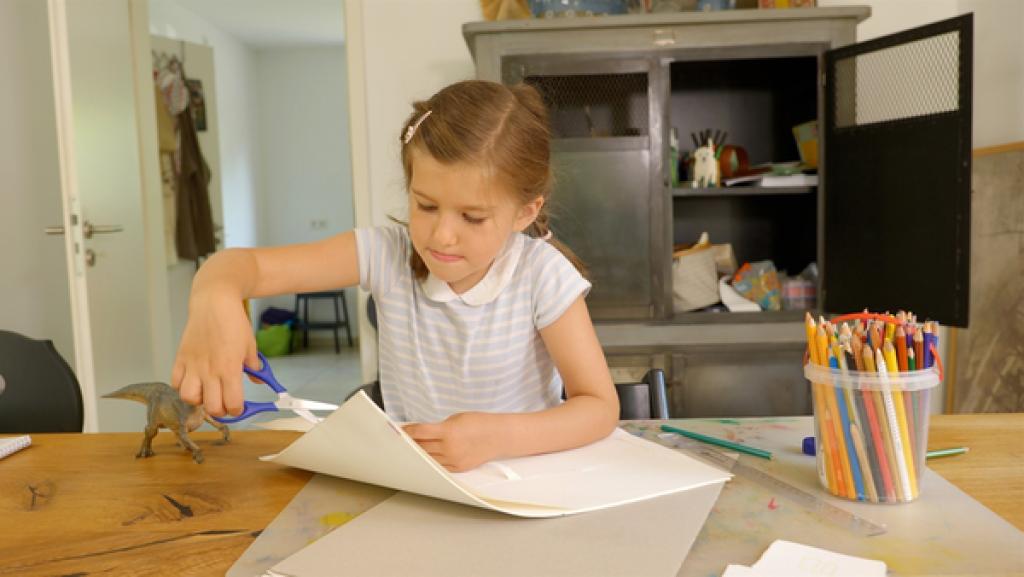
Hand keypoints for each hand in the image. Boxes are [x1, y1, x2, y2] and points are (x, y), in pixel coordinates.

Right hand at [171, 292, 259, 416]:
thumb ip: (254, 367)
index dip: (238, 410)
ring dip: (198, 400)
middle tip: (224, 402)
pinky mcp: (180, 357)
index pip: (232, 405)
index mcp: (230, 369)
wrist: (215, 301)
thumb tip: (258, 379)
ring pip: (189, 398)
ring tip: (206, 391)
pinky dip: (182, 386)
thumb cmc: (234, 322)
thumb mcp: (250, 346)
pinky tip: (193, 379)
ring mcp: (193, 365)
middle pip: (211, 408)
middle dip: (220, 410)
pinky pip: (175, 382)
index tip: (239, 407)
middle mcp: (210, 371)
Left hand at [403, 412, 501, 471]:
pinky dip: (431, 460)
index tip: (402, 429)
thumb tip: (421, 432)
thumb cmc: (479, 423)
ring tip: (412, 448)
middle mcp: (449, 448)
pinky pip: (439, 465)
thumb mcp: (456, 418)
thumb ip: (438, 426)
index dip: (408, 431)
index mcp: (448, 432)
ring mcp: (454, 460)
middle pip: (421, 446)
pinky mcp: (458, 468)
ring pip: (428, 458)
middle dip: (411, 442)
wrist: (498, 436)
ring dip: (419, 452)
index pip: (420, 432)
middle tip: (402, 438)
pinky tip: (426, 455)